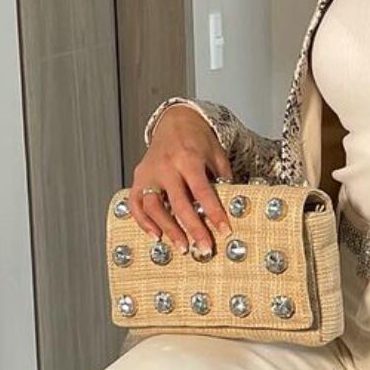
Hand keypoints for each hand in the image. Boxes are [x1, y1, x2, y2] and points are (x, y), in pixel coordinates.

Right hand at [129, 105, 233, 257]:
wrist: (175, 121)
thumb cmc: (198, 140)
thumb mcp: (217, 154)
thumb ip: (222, 178)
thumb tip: (232, 206)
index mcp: (188, 158)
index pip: (203, 191)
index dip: (214, 213)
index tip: (224, 231)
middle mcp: (166, 166)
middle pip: (179, 203)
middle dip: (193, 228)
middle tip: (203, 248)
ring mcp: (149, 173)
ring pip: (154, 207)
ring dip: (168, 229)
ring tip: (182, 247)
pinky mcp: (138, 178)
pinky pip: (136, 204)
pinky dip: (144, 222)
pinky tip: (157, 236)